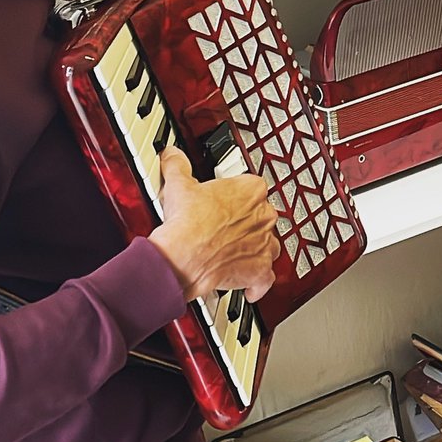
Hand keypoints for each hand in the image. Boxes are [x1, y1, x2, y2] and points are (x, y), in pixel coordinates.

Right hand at [149, 149, 279, 302]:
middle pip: (261, 216)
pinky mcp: (259, 270)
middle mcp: (264, 216)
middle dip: (245, 221)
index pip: (252, 187)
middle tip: (224, 226)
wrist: (183, 256)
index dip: (236, 195)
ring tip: (236, 250)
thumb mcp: (179, 184)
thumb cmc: (186, 223)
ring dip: (255, 247)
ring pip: (268, 243)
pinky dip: (258, 283)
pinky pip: (265, 278)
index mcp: (251, 190)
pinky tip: (250, 286)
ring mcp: (264, 243)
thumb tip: (173, 156)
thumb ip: (178, 165)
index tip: (224, 201)